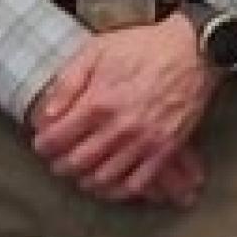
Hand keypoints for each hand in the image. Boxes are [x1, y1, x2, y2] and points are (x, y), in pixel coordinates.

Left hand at [28, 16, 216, 202]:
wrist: (193, 49)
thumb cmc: (144, 47)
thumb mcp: (97, 50)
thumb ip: (67, 82)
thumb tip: (47, 115)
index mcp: (98, 102)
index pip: (56, 140)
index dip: (43, 145)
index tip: (44, 143)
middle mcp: (119, 127)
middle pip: (75, 163)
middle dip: (60, 165)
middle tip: (59, 160)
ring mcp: (144, 140)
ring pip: (102, 178)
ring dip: (85, 179)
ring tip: (82, 171)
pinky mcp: (166, 148)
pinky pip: (137, 183)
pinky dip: (118, 190)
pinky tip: (111, 183)